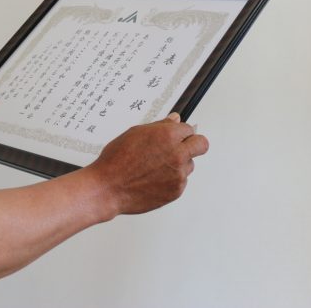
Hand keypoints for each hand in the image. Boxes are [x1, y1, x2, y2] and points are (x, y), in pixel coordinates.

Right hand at [85, 113, 208, 216]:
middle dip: (195, 143)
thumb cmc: (117, 160)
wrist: (108, 188)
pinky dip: (171, 180)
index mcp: (168, 135)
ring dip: (179, 164)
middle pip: (202, 145)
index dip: (181, 132)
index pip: (189, 129)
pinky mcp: (176, 191)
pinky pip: (181, 181)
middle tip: (184, 147)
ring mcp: (179, 174)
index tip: (176, 136)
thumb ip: (160, 126)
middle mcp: (177, 154)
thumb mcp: (135, 133)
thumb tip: (175, 120)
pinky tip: (154, 179)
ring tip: (156, 167)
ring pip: (190, 164)